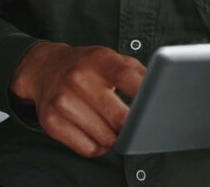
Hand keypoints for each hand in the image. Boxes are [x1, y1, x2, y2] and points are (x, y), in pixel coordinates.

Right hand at [10, 42, 145, 157]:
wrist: (46, 69)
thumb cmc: (88, 66)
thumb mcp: (113, 59)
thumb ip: (138, 74)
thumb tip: (162, 94)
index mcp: (100, 60)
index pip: (129, 78)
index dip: (147, 96)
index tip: (156, 107)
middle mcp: (78, 79)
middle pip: (120, 118)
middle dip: (132, 125)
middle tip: (134, 122)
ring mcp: (63, 102)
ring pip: (106, 139)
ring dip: (115, 137)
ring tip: (112, 124)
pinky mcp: (51, 123)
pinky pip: (88, 150)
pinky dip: (98, 147)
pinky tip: (97, 133)